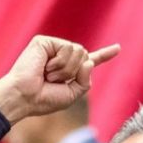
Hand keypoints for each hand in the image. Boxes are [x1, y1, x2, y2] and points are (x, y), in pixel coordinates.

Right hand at [0, 35, 119, 123]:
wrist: (24, 97)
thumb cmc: (43, 100)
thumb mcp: (71, 95)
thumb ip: (85, 80)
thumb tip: (89, 61)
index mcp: (69, 70)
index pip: (89, 61)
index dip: (104, 55)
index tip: (118, 48)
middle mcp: (61, 56)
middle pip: (85, 56)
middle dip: (74, 72)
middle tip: (54, 80)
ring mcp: (52, 47)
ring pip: (79, 51)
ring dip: (66, 69)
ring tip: (48, 75)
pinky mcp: (44, 42)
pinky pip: (67, 47)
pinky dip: (60, 62)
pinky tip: (45, 67)